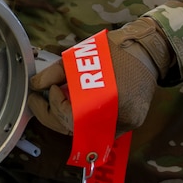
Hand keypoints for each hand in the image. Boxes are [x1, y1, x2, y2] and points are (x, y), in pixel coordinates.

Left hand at [26, 15, 175, 135]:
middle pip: (76, 131)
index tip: (51, 89)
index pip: (70, 118)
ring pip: (88, 132)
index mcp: (105, 100)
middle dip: (55, 117)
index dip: (54, 106)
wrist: (147, 50)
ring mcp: (128, 123)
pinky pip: (103, 129)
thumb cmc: (113, 51)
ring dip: (68, 120)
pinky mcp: (133, 123)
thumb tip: (35, 86)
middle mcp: (118, 117)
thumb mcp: (79, 57)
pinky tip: (77, 107)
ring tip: (57, 102)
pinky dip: (87, 121)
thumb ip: (53, 74)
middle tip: (41, 102)